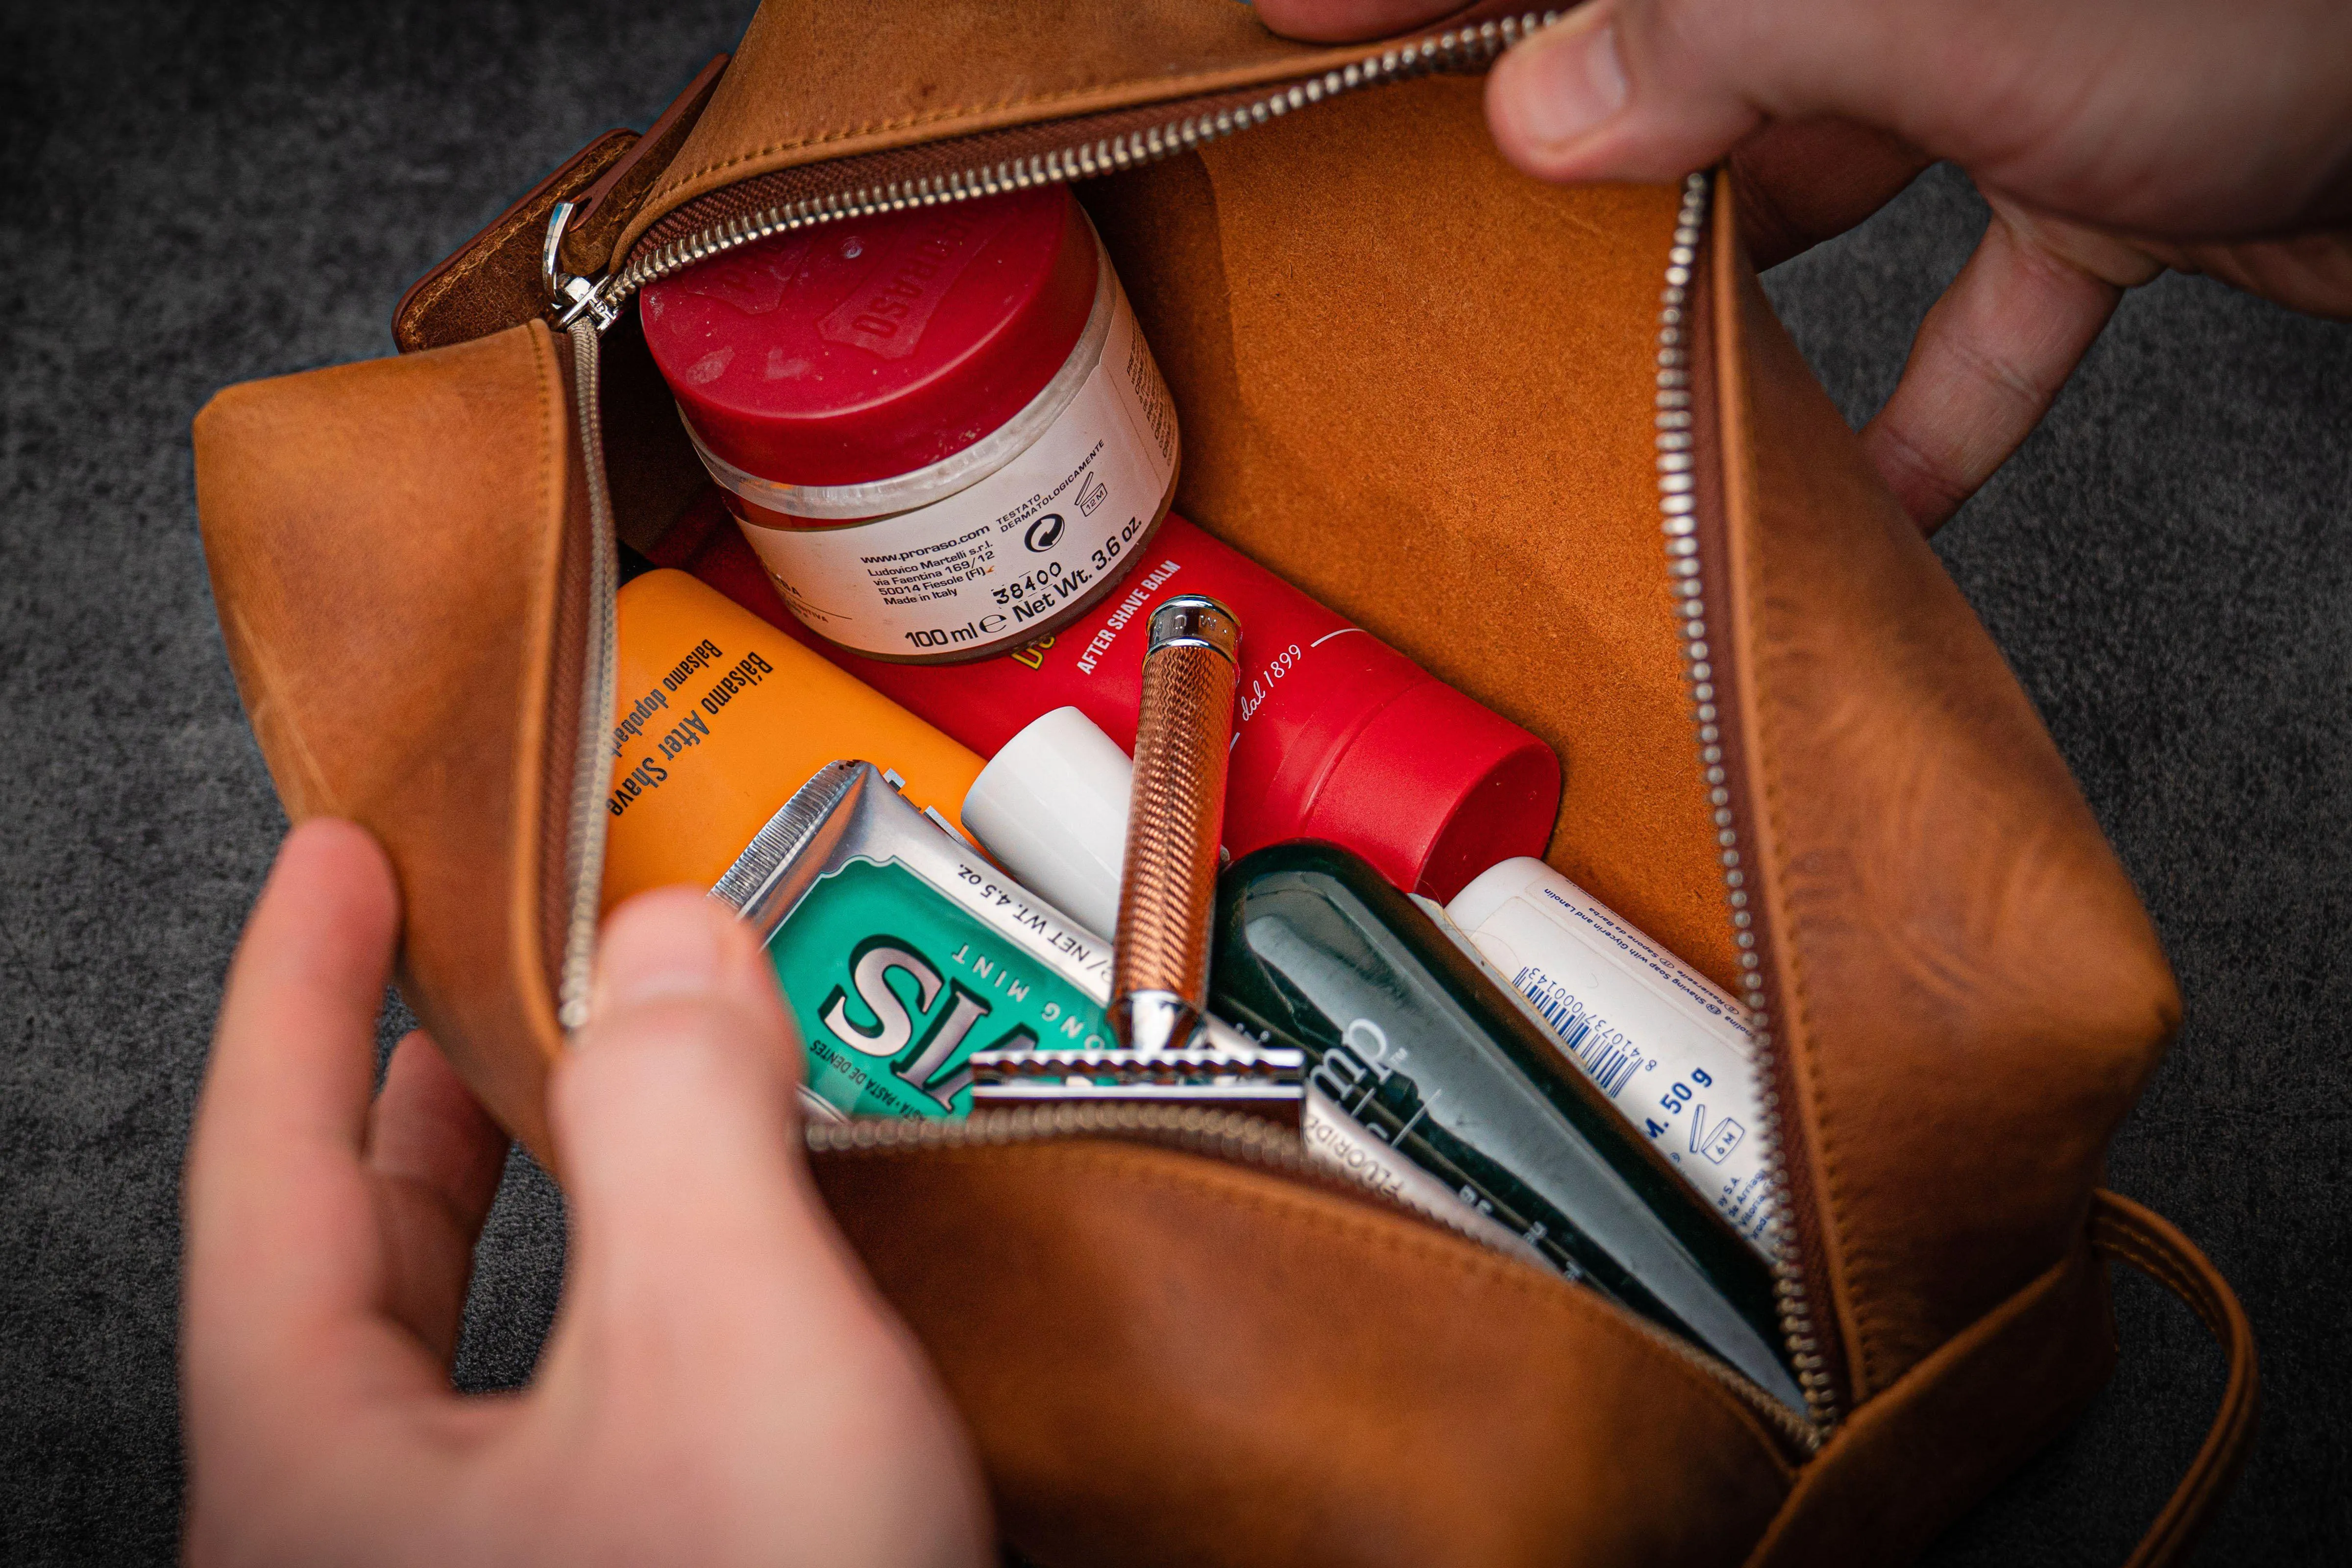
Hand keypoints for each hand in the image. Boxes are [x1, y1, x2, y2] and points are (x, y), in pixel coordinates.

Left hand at [181, 819, 989, 1566]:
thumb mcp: (723, 1348)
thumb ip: (682, 1120)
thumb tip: (670, 955)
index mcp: (320, 1470)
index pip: (262, 1168)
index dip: (299, 983)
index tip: (338, 863)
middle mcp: (370, 1533)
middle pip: (354, 1263)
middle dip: (426, 1092)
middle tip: (471, 967)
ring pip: (476, 1343)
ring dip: (546, 1199)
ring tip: (605, 1099)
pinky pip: (586, 1409)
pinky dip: (638, 1300)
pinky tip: (725, 1276)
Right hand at [1260, 0, 2351, 530]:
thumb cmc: (2266, 2)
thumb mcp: (1945, 5)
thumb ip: (1727, 41)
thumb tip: (1538, 103)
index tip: (1297, 25)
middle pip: (1685, 53)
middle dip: (1564, 143)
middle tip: (1439, 218)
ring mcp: (2005, 66)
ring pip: (1811, 178)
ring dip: (1723, 286)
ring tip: (1613, 366)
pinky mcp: (2099, 173)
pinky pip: (1981, 306)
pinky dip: (1931, 405)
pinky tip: (1870, 494)